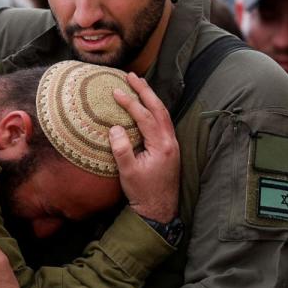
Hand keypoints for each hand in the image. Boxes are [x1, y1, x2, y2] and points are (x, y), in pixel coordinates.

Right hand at [110, 72, 180, 221]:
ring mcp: (172, 145)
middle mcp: (170, 142)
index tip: (116, 92)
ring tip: (138, 84)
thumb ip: (122, 149)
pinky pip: (163, 122)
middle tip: (131, 76)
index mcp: (162, 146)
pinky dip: (154, 110)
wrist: (159, 212)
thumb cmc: (143, 194)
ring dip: (151, 98)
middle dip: (145, 91)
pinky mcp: (169, 149)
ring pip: (163, 114)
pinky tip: (145, 107)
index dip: (130, 103)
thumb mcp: (128, 173)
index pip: (145, 117)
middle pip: (159, 109)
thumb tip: (115, 128)